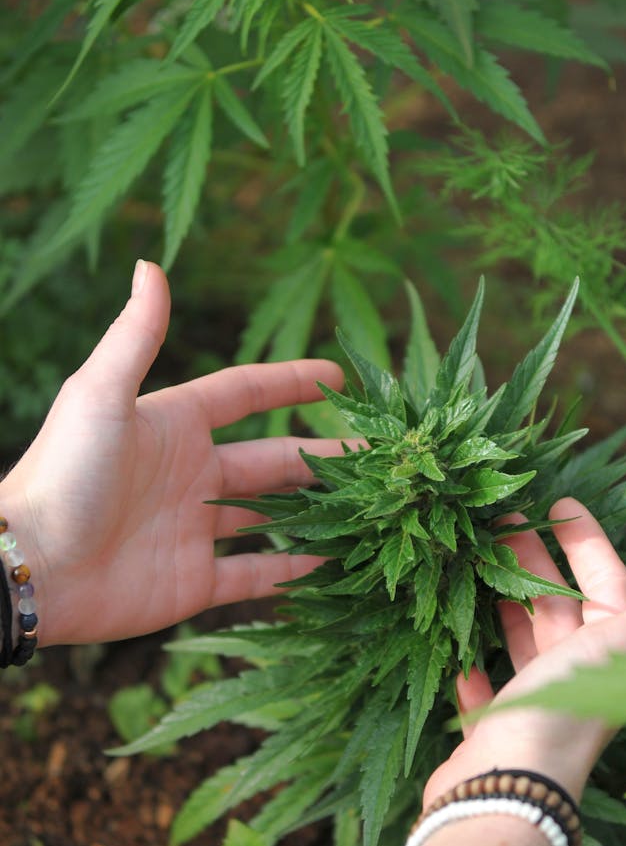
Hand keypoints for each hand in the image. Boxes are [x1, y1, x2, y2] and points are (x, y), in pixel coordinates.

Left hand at [0, 261, 346, 645]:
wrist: (32, 567)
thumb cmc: (64, 474)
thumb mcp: (100, 394)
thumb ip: (135, 334)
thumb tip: (151, 264)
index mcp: (173, 426)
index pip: (243, 394)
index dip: (288, 382)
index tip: (337, 375)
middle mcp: (189, 475)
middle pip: (270, 458)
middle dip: (320, 453)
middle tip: (371, 452)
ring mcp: (194, 530)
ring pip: (270, 515)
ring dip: (313, 509)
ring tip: (364, 505)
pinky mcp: (194, 581)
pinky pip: (254, 574)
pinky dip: (291, 570)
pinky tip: (330, 563)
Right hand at [424, 498, 625, 806]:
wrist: (512, 787)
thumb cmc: (568, 705)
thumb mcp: (624, 640)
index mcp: (612, 651)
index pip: (605, 582)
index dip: (586, 541)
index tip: (558, 504)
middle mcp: (580, 676)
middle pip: (560, 606)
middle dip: (536, 562)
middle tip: (503, 523)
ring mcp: (537, 703)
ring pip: (524, 642)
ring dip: (506, 606)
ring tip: (479, 566)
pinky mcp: (496, 727)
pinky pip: (487, 691)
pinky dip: (475, 670)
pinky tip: (461, 652)